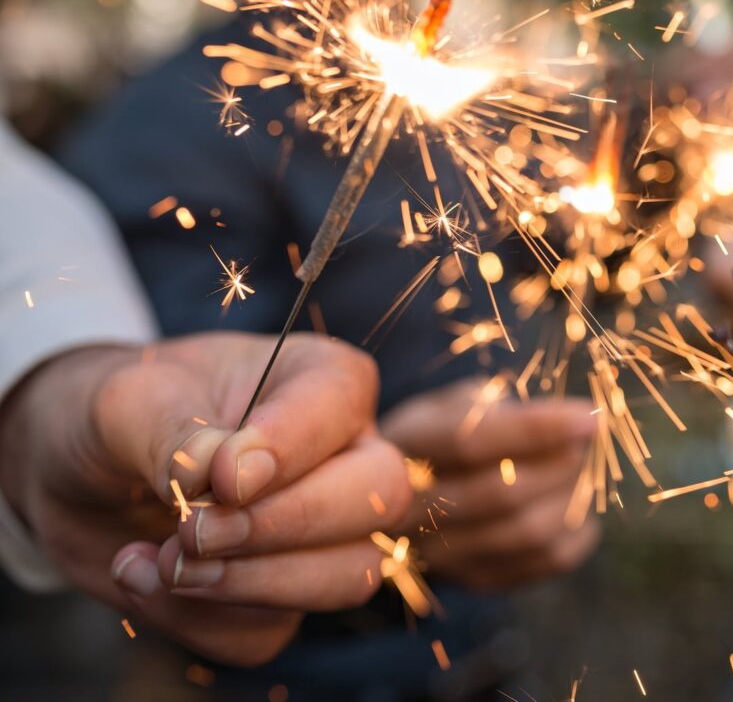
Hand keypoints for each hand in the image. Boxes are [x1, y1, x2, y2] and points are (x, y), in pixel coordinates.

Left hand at [0, 333, 409, 665]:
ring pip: (348, 576)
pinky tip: (143, 574)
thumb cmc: (119, 416)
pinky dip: (196, 620)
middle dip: (283, 525)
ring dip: (249, 585)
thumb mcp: (127, 403)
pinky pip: (269, 632)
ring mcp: (325, 533)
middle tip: (194, 530)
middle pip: (379, 496)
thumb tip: (234, 476)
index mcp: (322, 380)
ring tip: (165, 561)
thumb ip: (180, 434)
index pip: (343, 404)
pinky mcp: (281, 598)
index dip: (290, 449)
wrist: (74, 479)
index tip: (221, 479)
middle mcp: (345, 454)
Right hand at [381, 384, 598, 589]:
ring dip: (572, 497)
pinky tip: (577, 509)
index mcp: (405, 449)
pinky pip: (546, 562)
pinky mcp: (477, 579)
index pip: (473, 441)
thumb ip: (498, 407)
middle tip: (586, 442)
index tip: (589, 417)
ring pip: (529, 533)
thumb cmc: (445, 435)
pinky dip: (578, 532)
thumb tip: (564, 421)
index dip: (537, 429)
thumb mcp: (455, 404)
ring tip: (581, 471)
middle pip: (504, 494)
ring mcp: (443, 554)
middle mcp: (413, 511)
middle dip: (561, 464)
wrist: (406, 501)